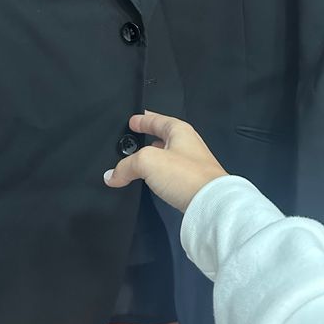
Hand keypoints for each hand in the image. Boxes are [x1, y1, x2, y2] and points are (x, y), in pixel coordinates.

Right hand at [103, 109, 228, 213]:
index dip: (143, 119)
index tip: (132, 120)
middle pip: (164, 136)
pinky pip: (170, 173)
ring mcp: (191, 164)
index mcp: (180, 131)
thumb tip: (111, 176)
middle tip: (132, 140)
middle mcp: (188, 144)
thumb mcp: (148, 162)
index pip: (157, 119)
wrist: (211, 204)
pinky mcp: (191, 183)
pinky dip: (158, 174)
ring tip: (137, 162)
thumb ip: (126, 166)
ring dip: (152, 158)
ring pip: (167, 156)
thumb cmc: (185, 174)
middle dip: (148, 138)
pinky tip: (150, 181)